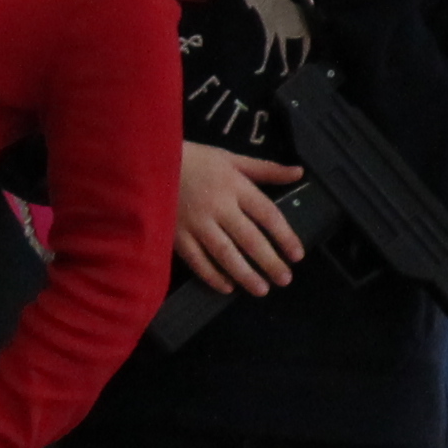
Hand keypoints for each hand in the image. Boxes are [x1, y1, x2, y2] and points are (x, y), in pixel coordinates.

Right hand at [176, 141, 306, 293]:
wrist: (148, 162)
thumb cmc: (194, 159)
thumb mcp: (231, 158)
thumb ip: (266, 169)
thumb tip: (299, 173)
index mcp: (235, 186)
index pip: (267, 214)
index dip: (285, 236)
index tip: (297, 255)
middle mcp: (219, 207)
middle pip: (249, 239)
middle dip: (270, 261)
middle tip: (285, 279)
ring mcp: (196, 223)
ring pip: (225, 253)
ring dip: (245, 273)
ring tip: (262, 289)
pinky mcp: (176, 235)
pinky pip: (196, 260)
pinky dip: (211, 275)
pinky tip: (227, 287)